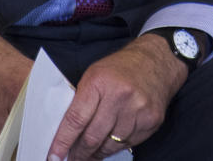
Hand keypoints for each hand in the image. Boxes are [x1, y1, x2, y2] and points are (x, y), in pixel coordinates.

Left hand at [47, 32, 187, 160]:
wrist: (157, 60)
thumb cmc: (121, 68)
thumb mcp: (94, 74)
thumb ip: (81, 101)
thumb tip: (67, 134)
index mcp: (100, 82)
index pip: (76, 119)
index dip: (63, 141)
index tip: (54, 156)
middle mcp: (120, 96)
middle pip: (92, 137)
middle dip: (79, 153)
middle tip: (72, 159)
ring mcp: (138, 109)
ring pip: (110, 145)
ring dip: (97, 153)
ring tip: (90, 153)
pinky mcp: (152, 120)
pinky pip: (128, 143)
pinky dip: (116, 146)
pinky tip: (110, 142)